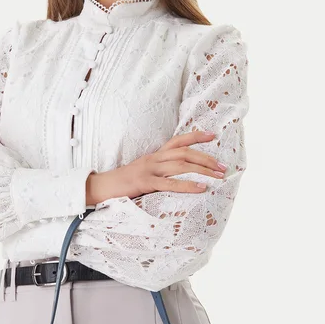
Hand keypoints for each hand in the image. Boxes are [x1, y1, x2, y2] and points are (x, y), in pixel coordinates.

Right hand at [109, 130, 228, 199]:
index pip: (178, 141)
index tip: (213, 135)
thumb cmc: (123, 182)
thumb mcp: (143, 170)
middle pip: (185, 153)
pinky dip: (187, 185)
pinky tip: (201, 188)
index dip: (196, 136)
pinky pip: (169, 184)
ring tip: (217, 177)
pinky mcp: (144, 183)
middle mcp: (154, 159)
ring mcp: (149, 170)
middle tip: (223, 166)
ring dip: (202, 170)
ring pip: (181, 166)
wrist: (102, 187)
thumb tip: (177, 173)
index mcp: (154, 155)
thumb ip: (159, 169)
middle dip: (206, 158)